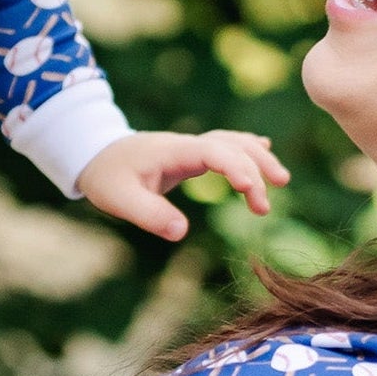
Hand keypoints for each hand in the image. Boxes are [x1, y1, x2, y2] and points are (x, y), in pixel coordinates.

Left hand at [77, 128, 291, 242]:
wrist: (95, 155)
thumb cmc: (107, 177)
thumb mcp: (120, 200)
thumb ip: (149, 214)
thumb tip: (181, 233)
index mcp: (172, 152)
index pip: (213, 152)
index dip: (235, 168)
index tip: (251, 191)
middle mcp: (186, 144)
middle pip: (231, 145)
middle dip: (255, 169)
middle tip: (266, 206)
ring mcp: (189, 147)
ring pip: (232, 143)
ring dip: (257, 158)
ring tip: (281, 181)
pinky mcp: (190, 154)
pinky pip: (224, 146)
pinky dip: (246, 149)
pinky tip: (263, 150)